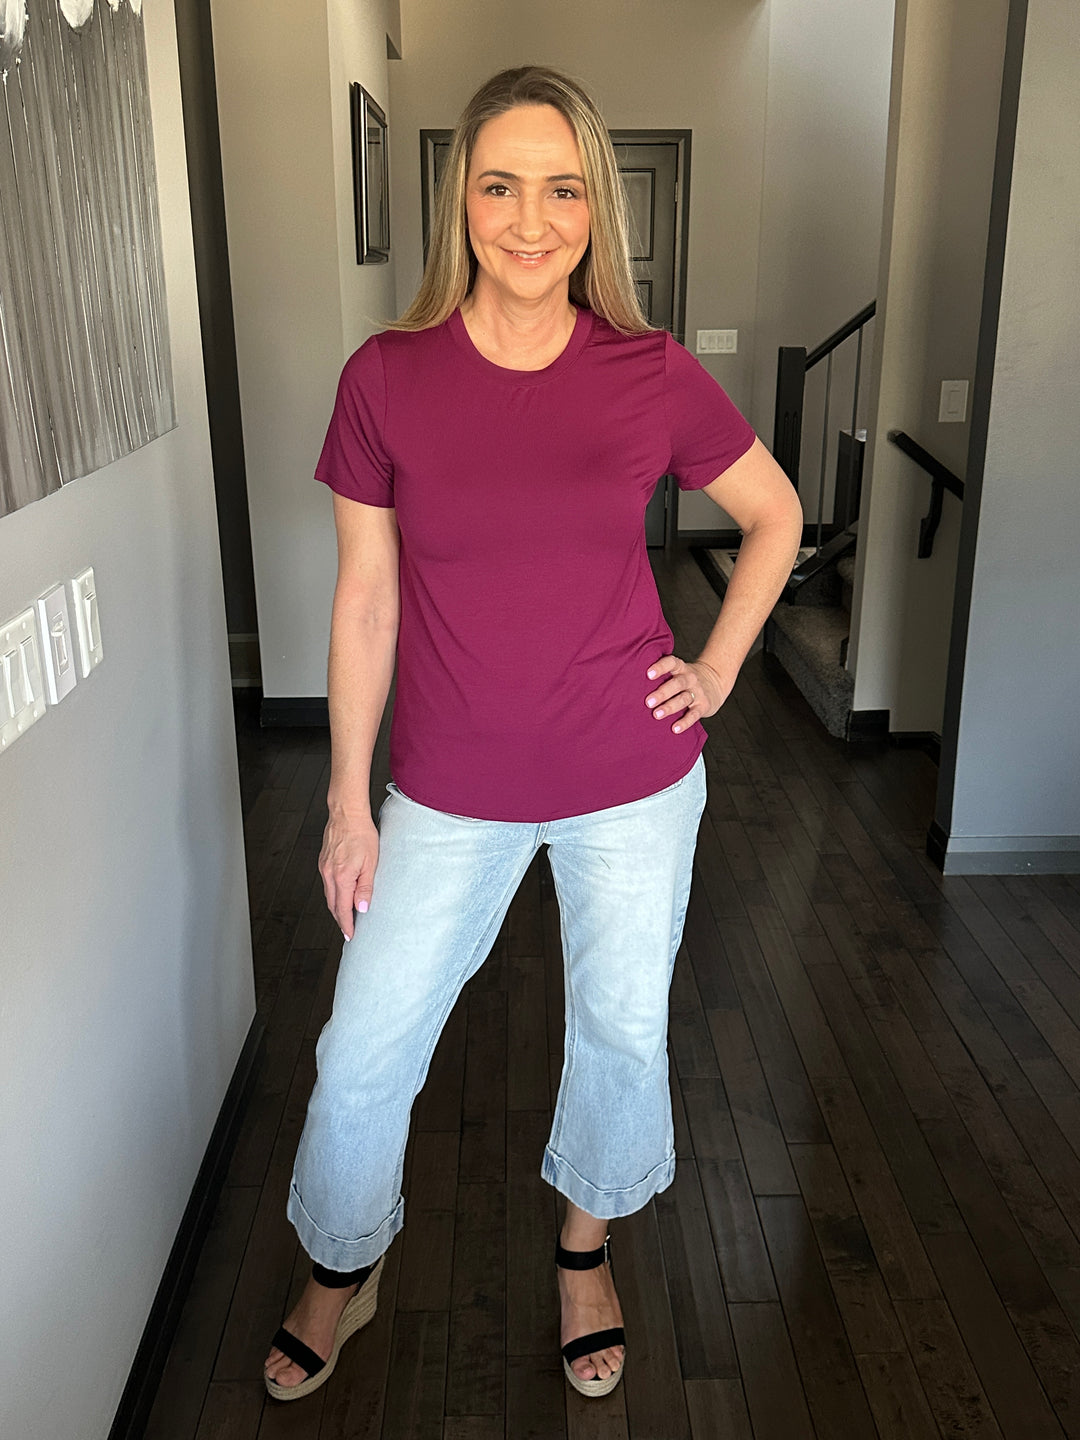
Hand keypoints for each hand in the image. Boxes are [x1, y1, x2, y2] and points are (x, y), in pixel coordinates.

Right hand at [319, 809, 379, 940]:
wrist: (346, 813)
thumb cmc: (362, 834)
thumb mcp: (371, 862)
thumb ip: (366, 887)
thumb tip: (362, 908)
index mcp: (342, 877)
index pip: (342, 909)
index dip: (347, 925)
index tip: (351, 935)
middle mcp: (329, 874)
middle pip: (333, 905)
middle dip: (340, 920)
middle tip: (349, 930)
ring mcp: (323, 868)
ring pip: (328, 895)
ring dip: (336, 907)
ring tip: (346, 916)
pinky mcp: (323, 862)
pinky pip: (327, 884)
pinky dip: (334, 894)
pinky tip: (341, 895)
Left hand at [645, 654, 731, 731]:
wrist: (715, 683)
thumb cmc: (684, 679)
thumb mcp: (677, 671)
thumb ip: (661, 674)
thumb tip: (630, 682)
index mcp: (681, 668)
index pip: (671, 663)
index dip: (660, 667)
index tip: (648, 674)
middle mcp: (690, 678)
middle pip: (677, 683)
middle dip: (662, 692)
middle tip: (648, 702)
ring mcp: (698, 692)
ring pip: (684, 699)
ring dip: (670, 707)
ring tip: (657, 714)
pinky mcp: (703, 706)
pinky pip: (694, 714)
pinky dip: (685, 722)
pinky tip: (675, 728)